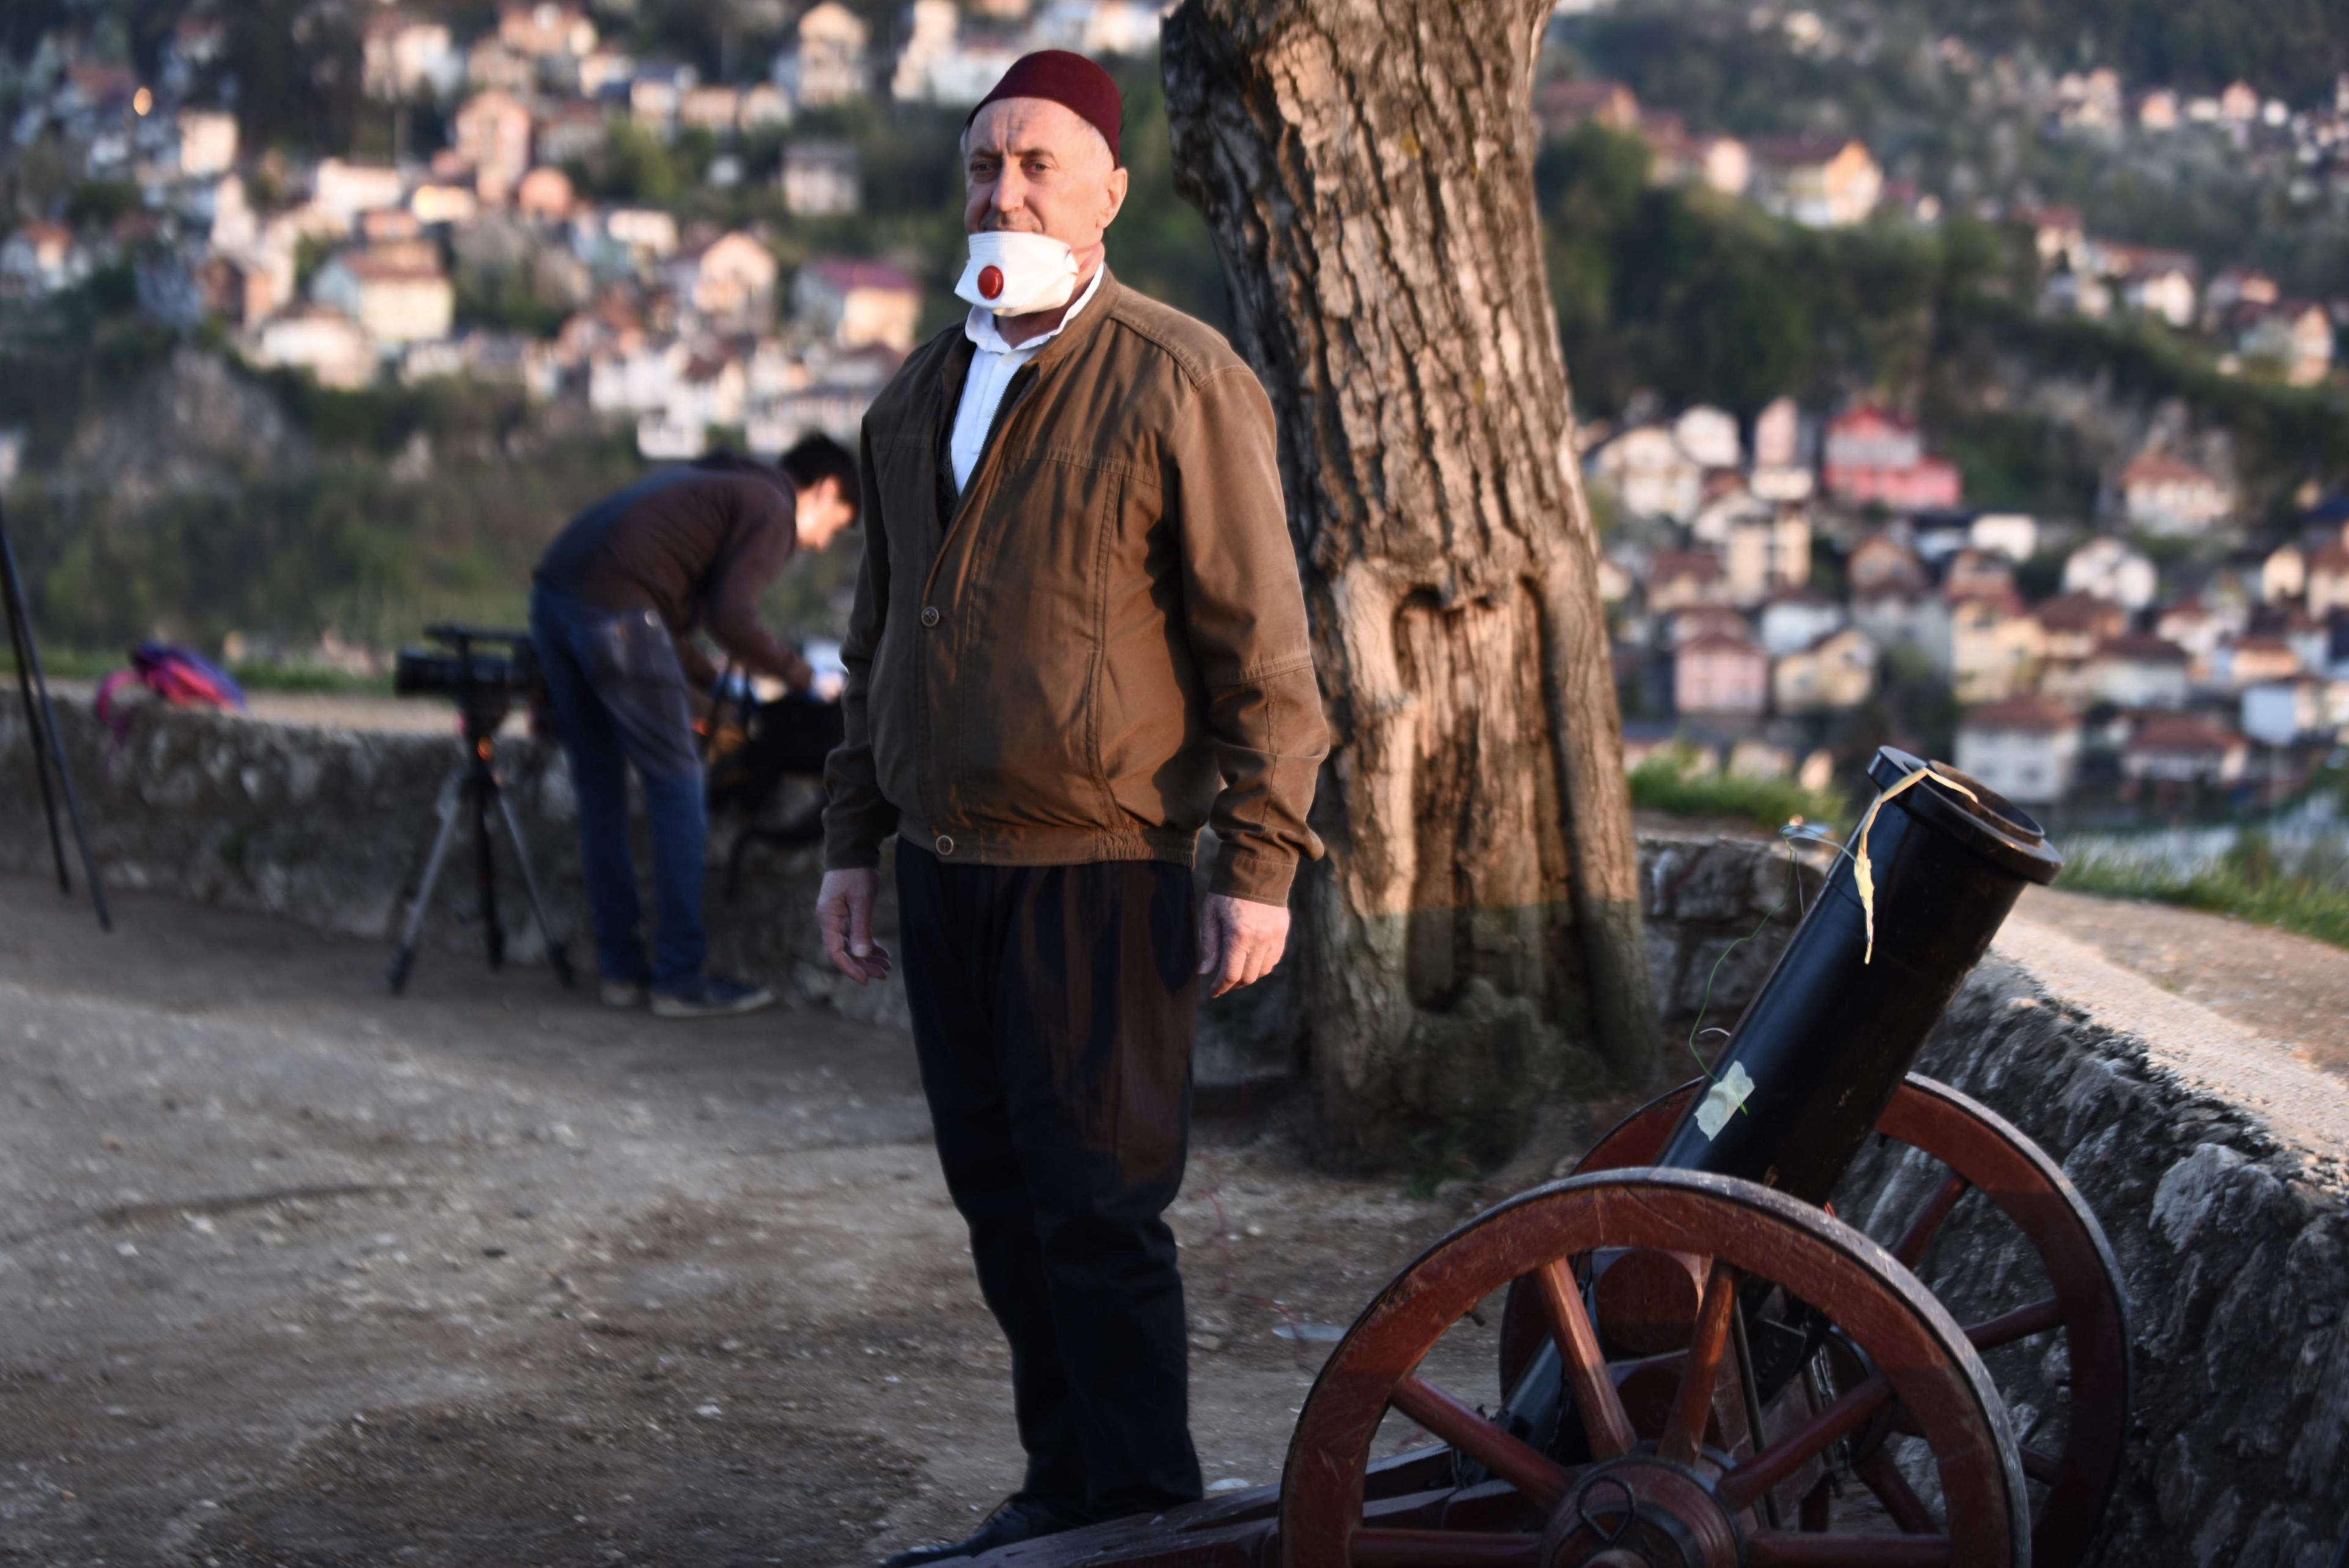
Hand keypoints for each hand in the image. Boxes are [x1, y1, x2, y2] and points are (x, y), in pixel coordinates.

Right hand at [816, 868, 892, 983]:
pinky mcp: (845, 914)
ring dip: (868, 957)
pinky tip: (882, 953)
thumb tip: (861, 955)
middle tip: (884, 974)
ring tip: (886, 966)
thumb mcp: (862, 899)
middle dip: (864, 965)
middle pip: (844, 951)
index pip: (835, 952)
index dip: (850, 968)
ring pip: (851, 945)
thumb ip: (861, 926)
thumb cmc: (856, 872)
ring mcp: (837, 918)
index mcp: (828, 917)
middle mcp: (829, 920)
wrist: (854, 850)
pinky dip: (868, 945)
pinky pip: (855, 936)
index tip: (866, 980)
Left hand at [1197, 892, 1289, 998]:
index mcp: (1239, 936)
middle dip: (1233, 984)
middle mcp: (1260, 940)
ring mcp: (1274, 937)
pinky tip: (1251, 960)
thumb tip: (1205, 972)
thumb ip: (1209, 945)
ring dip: (1248, 976)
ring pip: (1262, 971)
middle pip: (1248, 977)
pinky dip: (1262, 965)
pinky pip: (1274, 959)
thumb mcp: (1211, 915)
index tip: (1213, 992)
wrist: (1256, 869)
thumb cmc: (1227, 891)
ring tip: (1236, 972)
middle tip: (1222, 982)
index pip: (1231, 974)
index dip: (1220, 987)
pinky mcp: (1282, 932)